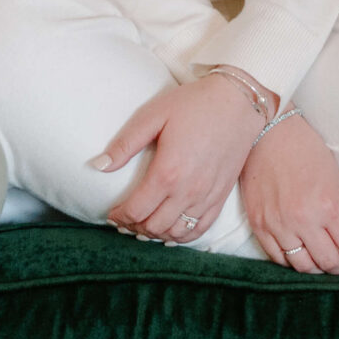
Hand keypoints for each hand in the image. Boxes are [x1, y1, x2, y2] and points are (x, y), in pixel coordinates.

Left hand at [91, 74, 265, 243]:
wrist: (239, 101)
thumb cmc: (194, 104)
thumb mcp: (154, 115)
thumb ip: (125, 144)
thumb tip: (98, 166)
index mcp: (167, 172)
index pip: (135, 210)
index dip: (119, 217)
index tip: (110, 214)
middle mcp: (188, 191)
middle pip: (153, 226)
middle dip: (133, 227)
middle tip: (123, 220)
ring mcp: (207, 197)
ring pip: (175, 233)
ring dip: (155, 234)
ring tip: (143, 226)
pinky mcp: (221, 196)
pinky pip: (200, 230)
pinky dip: (182, 237)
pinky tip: (170, 232)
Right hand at [240, 112, 338, 274]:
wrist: (267, 134)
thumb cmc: (306, 151)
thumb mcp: (338, 180)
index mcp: (329, 206)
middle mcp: (304, 220)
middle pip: (329, 263)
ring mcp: (279, 225)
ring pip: (303, 266)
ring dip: (319, 271)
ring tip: (327, 266)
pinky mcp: (259, 225)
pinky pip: (277, 258)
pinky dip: (292, 263)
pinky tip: (302, 258)